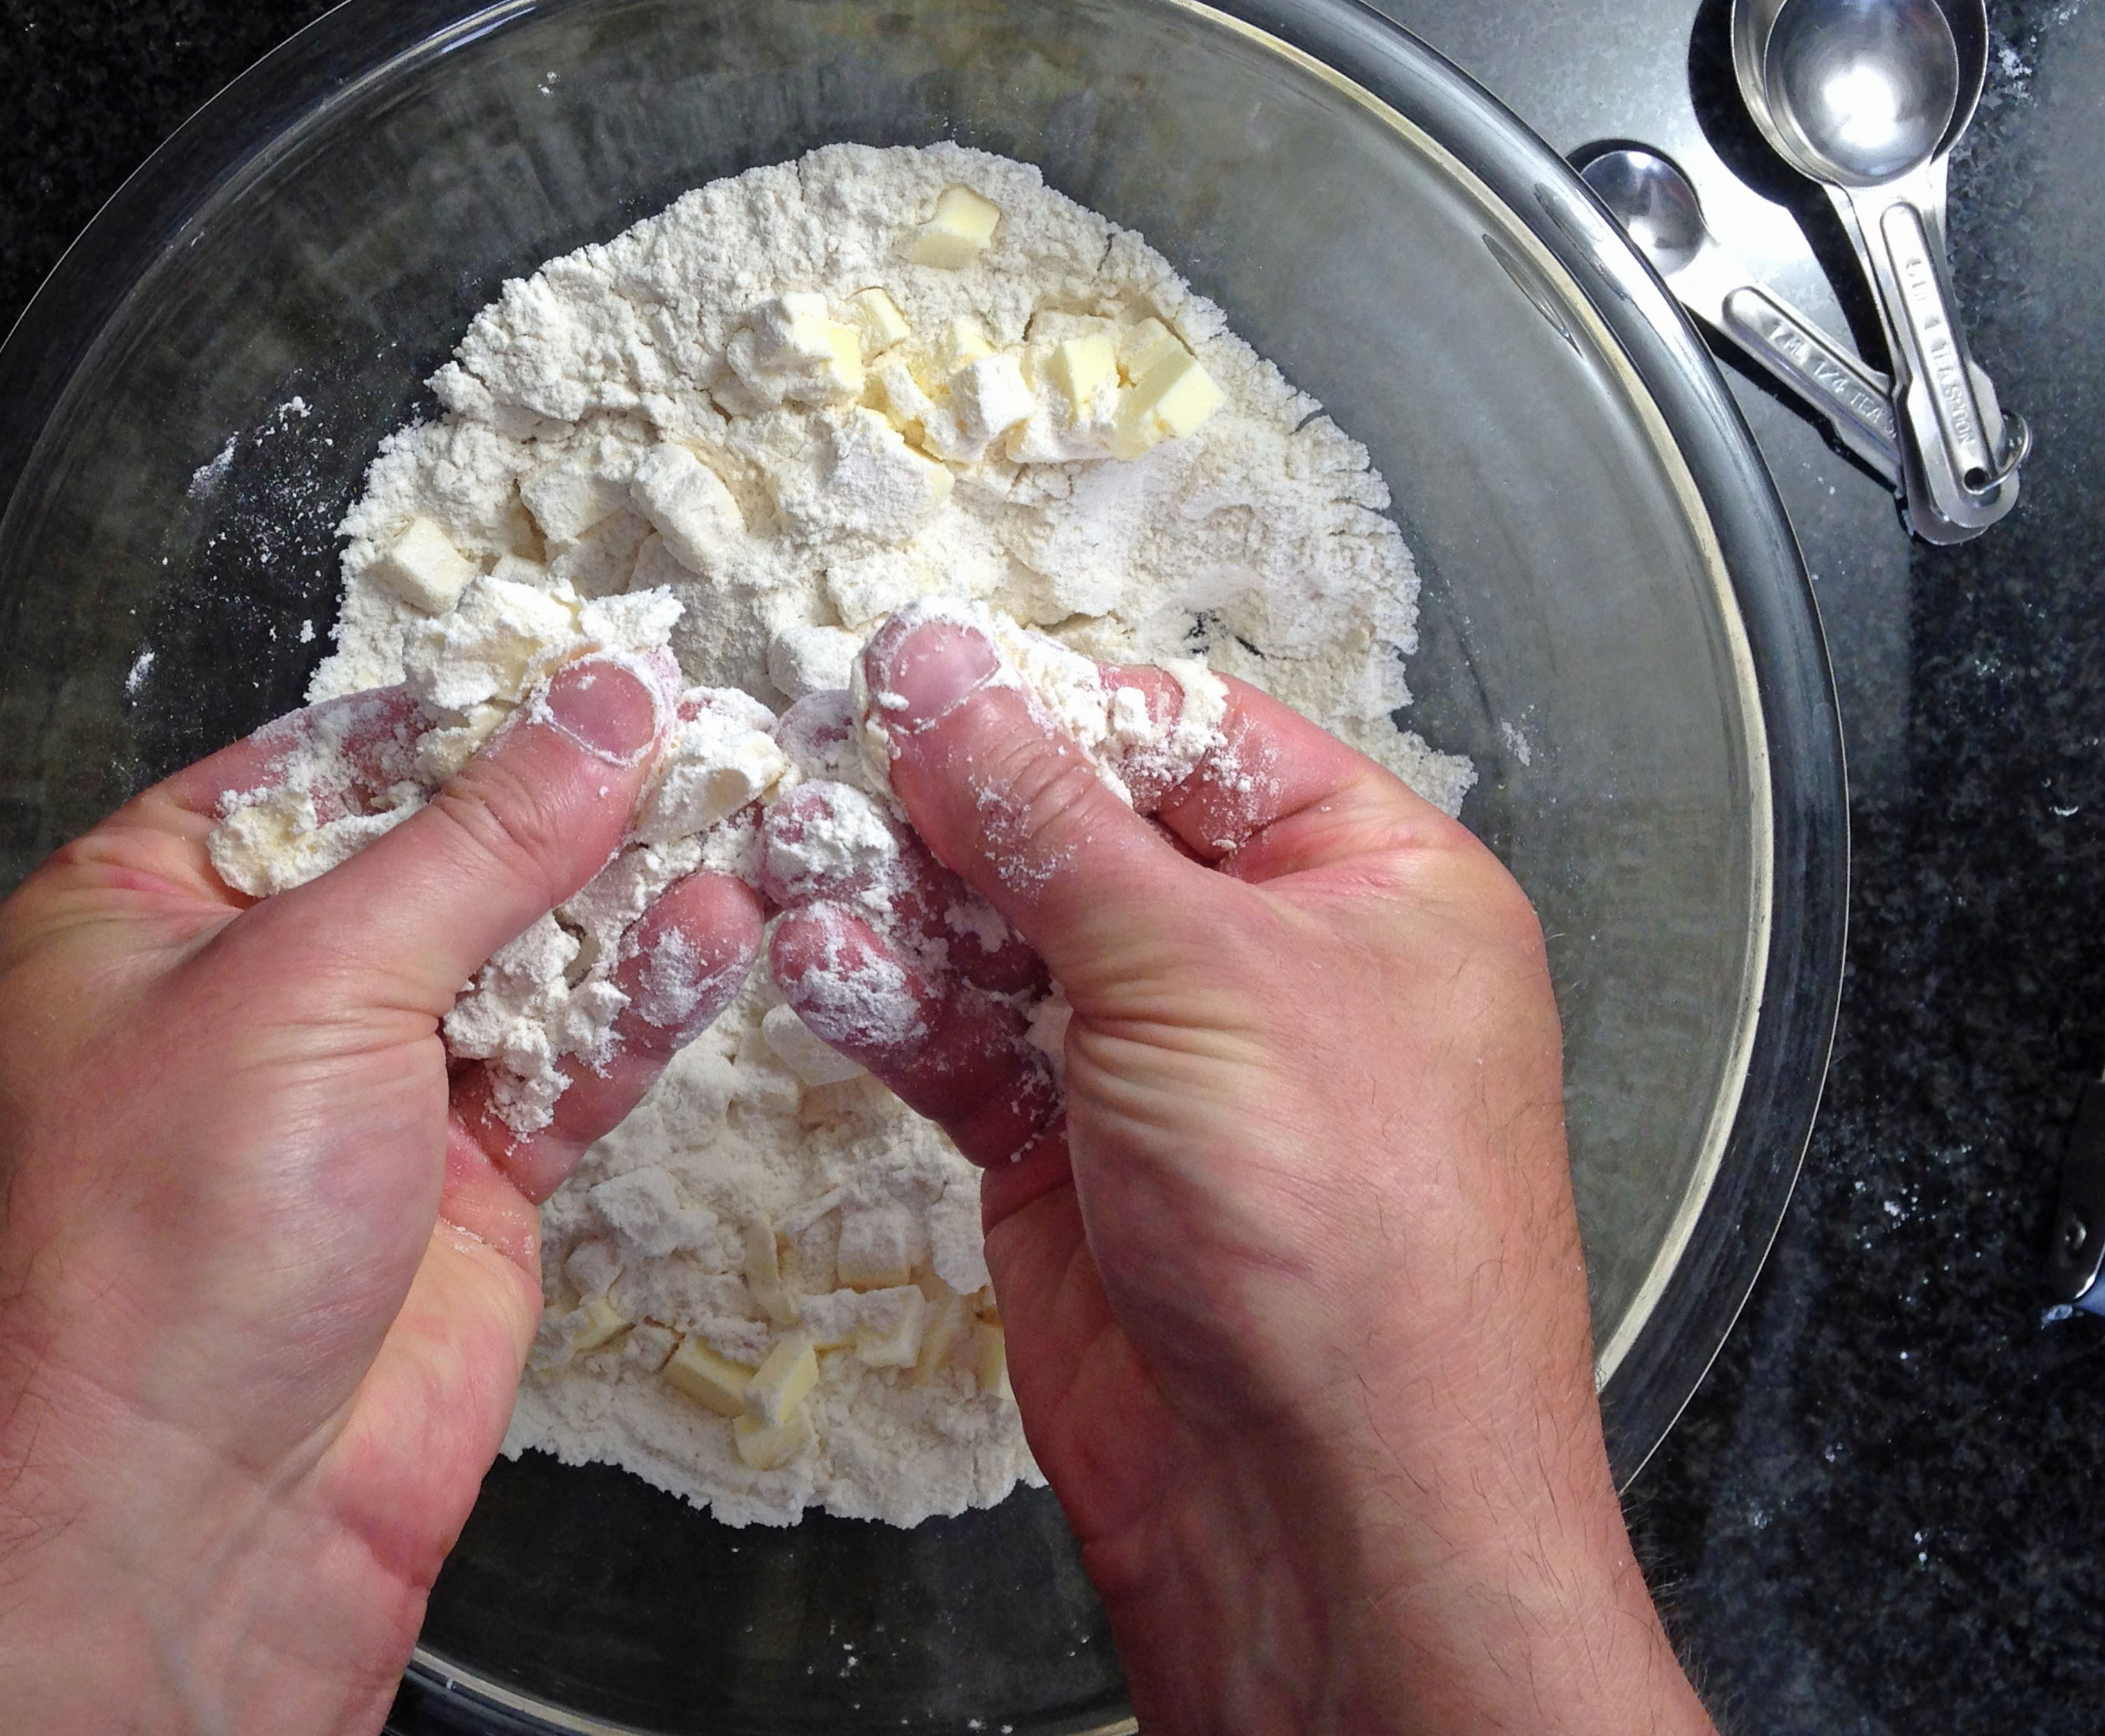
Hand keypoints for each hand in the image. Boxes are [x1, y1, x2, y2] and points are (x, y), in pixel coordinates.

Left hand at [0, 655, 762, 1735]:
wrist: (178, 1542)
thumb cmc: (152, 1255)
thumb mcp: (308, 990)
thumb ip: (478, 843)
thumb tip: (602, 705)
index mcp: (145, 909)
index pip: (330, 758)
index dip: (468, 705)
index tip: (600, 654)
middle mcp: (252, 990)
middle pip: (440, 849)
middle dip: (568, 794)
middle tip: (702, 718)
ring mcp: (365, 1091)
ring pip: (522, 952)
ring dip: (627, 889)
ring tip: (743, 803)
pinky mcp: (463, 1183)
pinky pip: (571, 1060)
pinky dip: (645, 999)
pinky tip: (722, 925)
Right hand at [766, 609, 1713, 1735]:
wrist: (1320, 1507)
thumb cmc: (1347, 1231)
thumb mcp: (1197, 973)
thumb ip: (1048, 820)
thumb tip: (945, 676)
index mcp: (1373, 885)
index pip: (1194, 735)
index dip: (1056, 700)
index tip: (921, 669)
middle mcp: (1271, 963)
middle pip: (1085, 832)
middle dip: (958, 801)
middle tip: (832, 753)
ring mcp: (1162, 1064)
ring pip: (1006, 938)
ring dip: (902, 901)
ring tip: (803, 851)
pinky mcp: (1069, 1154)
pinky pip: (966, 1046)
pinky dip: (895, 1005)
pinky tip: (825, 962)